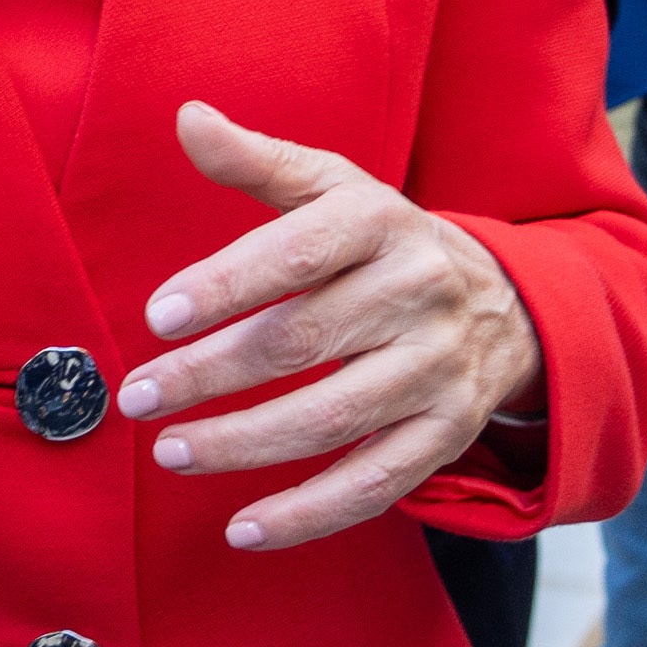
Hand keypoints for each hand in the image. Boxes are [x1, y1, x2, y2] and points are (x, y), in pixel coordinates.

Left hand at [115, 103, 542, 550]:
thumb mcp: (334, 187)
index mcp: (380, 222)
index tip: (156, 316)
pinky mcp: (447, 435)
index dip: (226, 284)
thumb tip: (186, 117)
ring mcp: (437, 371)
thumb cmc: (384, 241)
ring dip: (244, 444)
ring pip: (333, 419)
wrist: (508, 303)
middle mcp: (418, 295)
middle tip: (138, 396)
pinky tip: (242, 528)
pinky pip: (376, 485)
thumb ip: (257, 160)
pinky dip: (308, 515)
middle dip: (211, 374)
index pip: (296, 253)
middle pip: (303, 342)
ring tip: (169, 452)